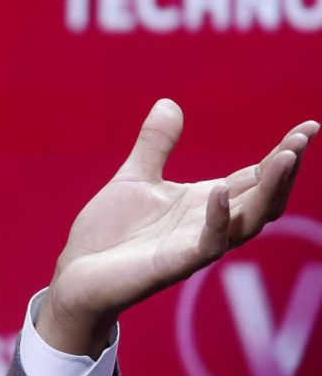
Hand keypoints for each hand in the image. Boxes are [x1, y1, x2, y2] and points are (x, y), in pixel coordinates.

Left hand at [37, 100, 316, 356]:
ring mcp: (195, 246)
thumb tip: (169, 103)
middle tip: (301, 139)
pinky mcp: (174, 265)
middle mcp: (209, 225)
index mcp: (204, 203)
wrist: (77, 273)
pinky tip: (219, 192)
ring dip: (268, 191)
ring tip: (284, 157)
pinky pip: (207, 244)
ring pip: (248, 222)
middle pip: (263, 199)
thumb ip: (155, 145)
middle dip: (284, 171)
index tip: (308, 127)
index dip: (282, 154)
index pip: (254, 177)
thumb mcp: (135, 178)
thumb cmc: (109, 233)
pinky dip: (217, 219)